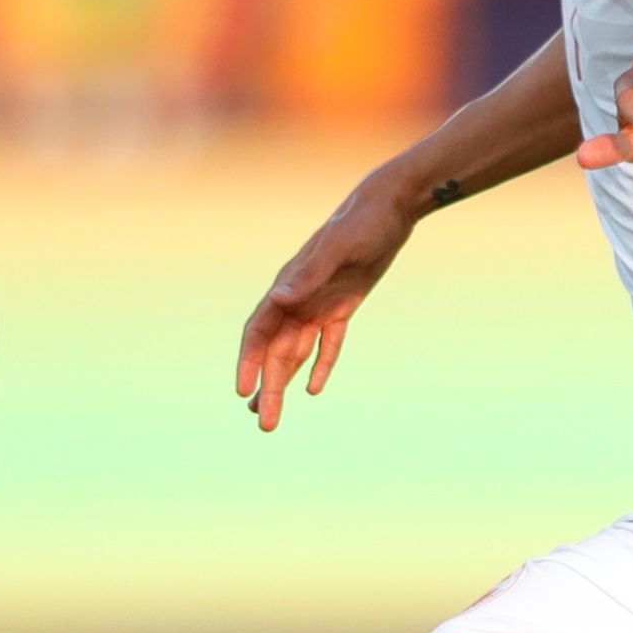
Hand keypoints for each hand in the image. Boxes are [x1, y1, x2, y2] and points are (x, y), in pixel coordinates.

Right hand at [237, 183, 416, 430]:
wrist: (389, 207)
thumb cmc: (361, 224)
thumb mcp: (338, 248)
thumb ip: (307, 275)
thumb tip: (278, 298)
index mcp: (289, 285)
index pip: (259, 331)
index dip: (249, 361)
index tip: (242, 390)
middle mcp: (298, 298)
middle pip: (276, 352)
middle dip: (268, 387)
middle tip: (265, 425)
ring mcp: (319, 303)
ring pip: (296, 353)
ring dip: (283, 383)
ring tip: (269, 415)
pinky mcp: (343, 306)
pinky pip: (328, 343)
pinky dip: (321, 365)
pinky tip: (314, 390)